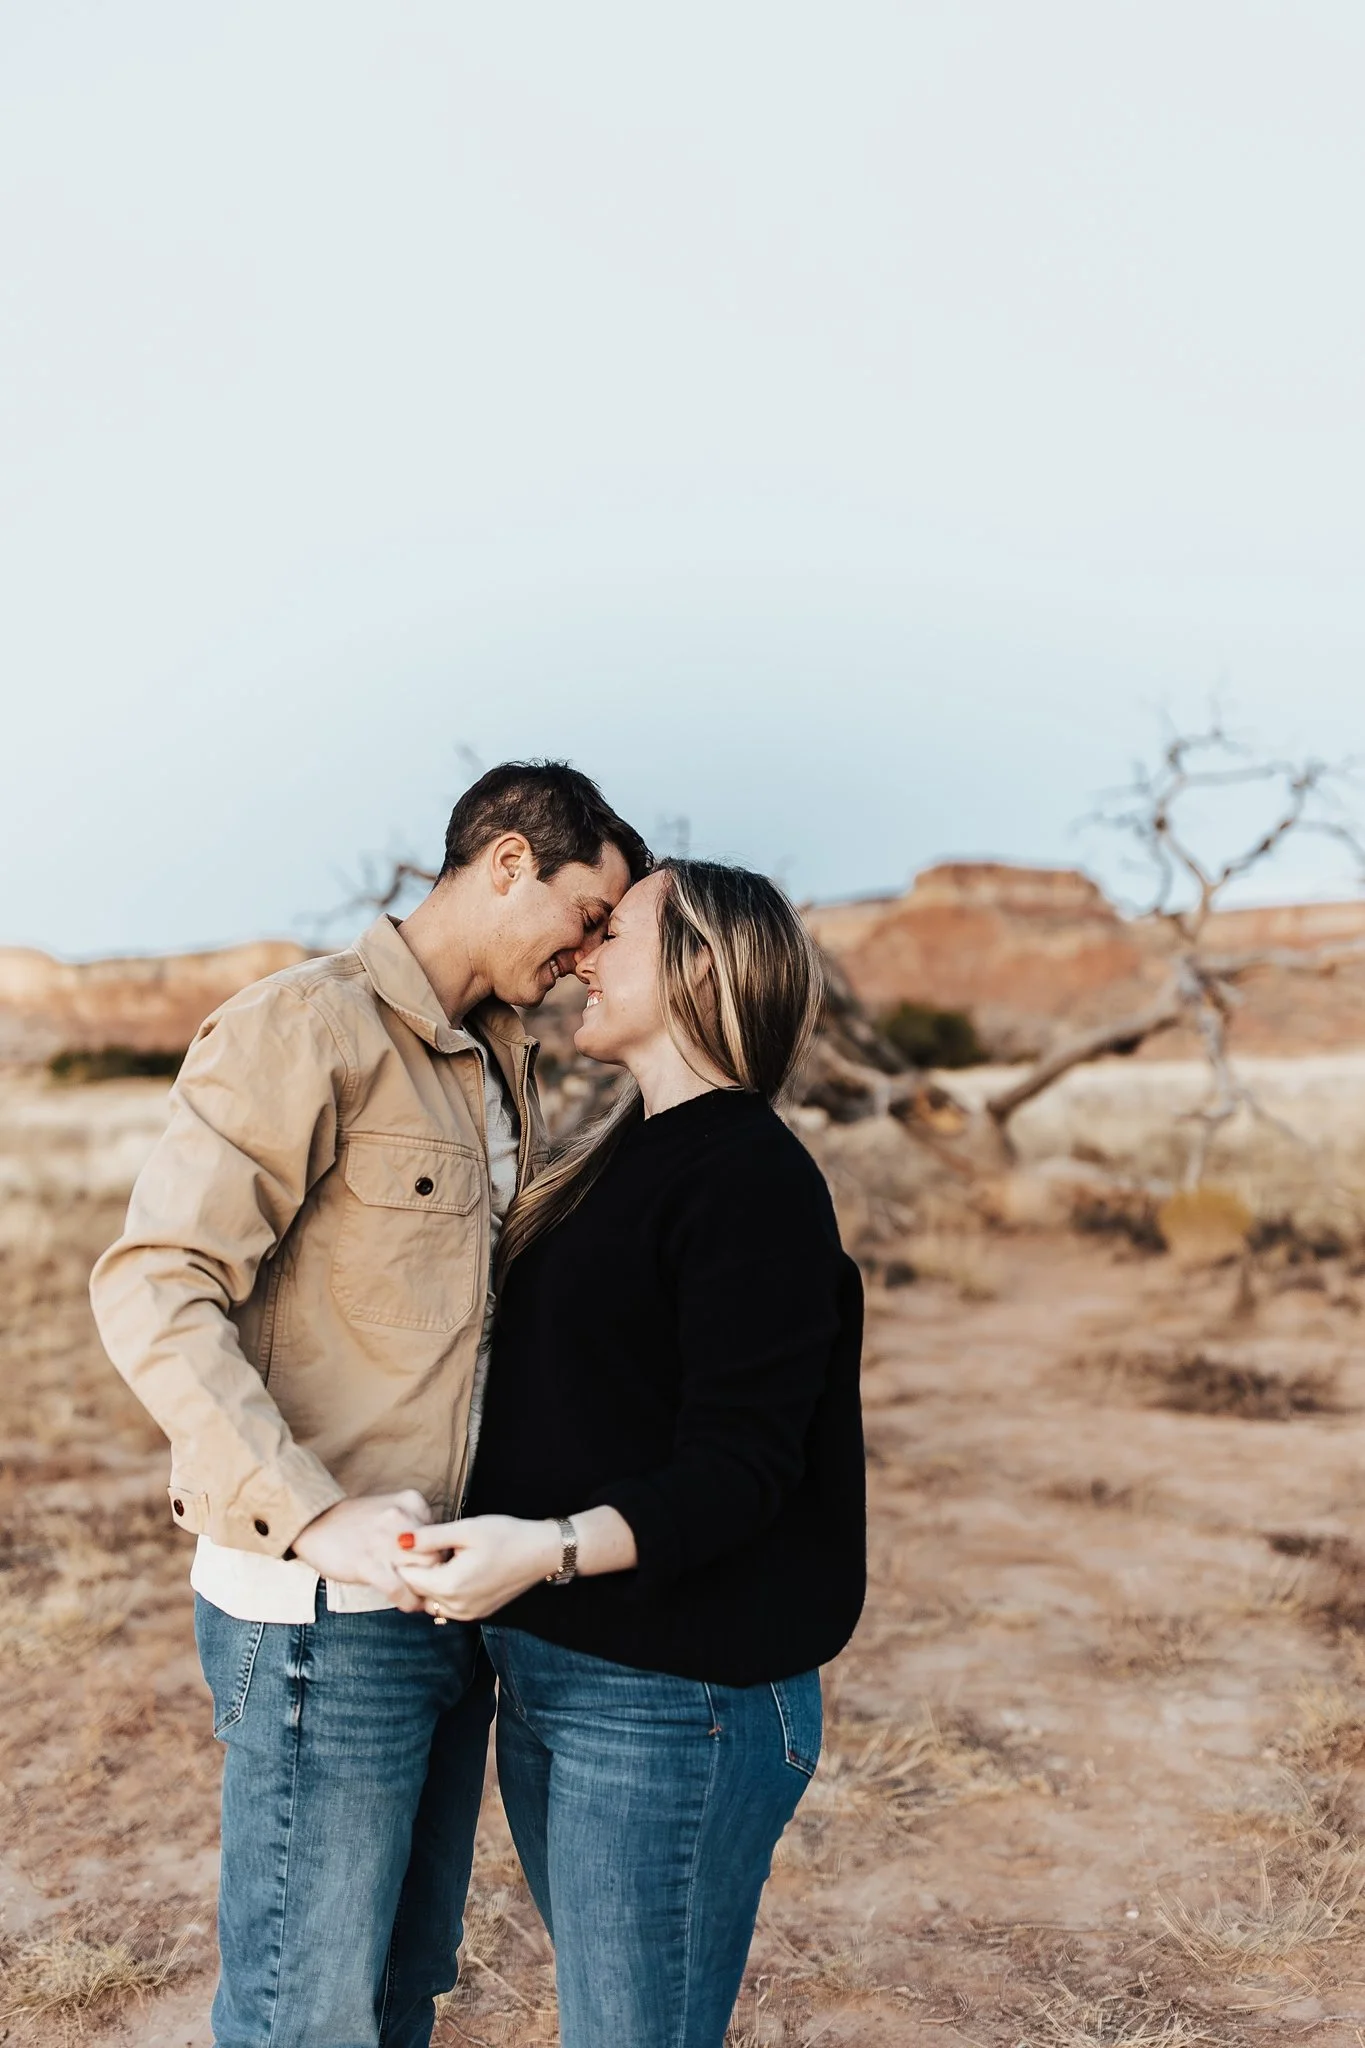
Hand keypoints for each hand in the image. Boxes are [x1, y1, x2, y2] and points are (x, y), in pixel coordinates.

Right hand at [292, 1491, 433, 1609]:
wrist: (314, 1523)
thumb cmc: (354, 1522)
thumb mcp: (390, 1510)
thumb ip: (413, 1524)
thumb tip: (436, 1552)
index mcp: (410, 1502)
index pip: (440, 1534)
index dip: (439, 1554)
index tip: (435, 1567)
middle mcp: (401, 1519)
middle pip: (437, 1554)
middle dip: (436, 1574)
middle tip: (433, 1586)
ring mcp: (385, 1542)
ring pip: (424, 1572)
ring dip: (425, 1590)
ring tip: (422, 1597)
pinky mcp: (369, 1565)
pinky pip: (400, 1589)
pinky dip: (409, 1601)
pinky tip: (409, 1605)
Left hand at [397, 1515, 561, 1621]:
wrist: (542, 1553)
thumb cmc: (506, 1536)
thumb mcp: (466, 1529)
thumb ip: (430, 1537)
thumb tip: (400, 1540)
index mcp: (450, 1585)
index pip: (408, 1579)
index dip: (404, 1560)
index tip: (410, 1543)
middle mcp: (456, 1607)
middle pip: (417, 1593)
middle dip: (414, 1572)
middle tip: (423, 1547)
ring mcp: (467, 1614)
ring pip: (431, 1602)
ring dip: (428, 1583)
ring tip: (439, 1557)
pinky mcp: (477, 1614)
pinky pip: (447, 1607)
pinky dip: (443, 1592)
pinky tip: (453, 1570)